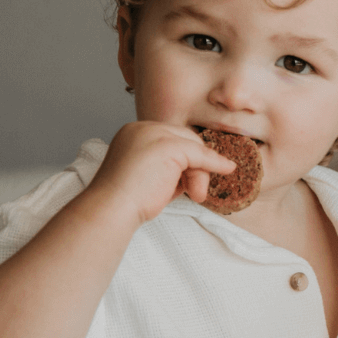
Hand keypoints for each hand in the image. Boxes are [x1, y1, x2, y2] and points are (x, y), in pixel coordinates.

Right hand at [86, 121, 236, 227]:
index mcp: (133, 133)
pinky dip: (214, 164)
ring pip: (193, 149)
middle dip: (195, 166)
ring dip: (199, 174)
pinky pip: (200, 154)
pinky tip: (227, 169)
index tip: (192, 179)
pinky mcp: (169, 146)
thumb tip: (197, 169)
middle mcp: (142, 128)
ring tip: (195, 195)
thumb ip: (170, 168)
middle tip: (196, 192)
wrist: (111, 209)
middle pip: (185, 140)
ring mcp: (154, 134)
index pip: (171, 139)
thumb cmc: (126, 202)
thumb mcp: (150, 178)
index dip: (186, 160)